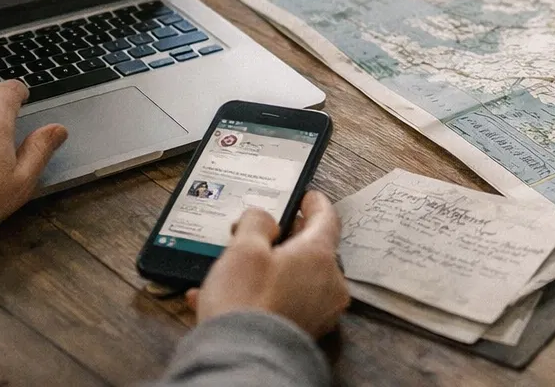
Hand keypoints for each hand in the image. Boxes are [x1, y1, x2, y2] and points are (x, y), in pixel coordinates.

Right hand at [187, 191, 348, 338]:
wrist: (242, 358)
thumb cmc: (246, 302)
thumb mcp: (244, 248)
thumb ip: (256, 222)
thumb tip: (263, 218)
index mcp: (320, 256)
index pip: (327, 218)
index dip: (314, 203)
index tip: (306, 196)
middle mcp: (328, 284)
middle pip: (311, 250)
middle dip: (285, 239)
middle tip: (262, 232)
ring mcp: (319, 312)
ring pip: (295, 278)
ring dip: (268, 269)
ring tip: (235, 268)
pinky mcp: (304, 332)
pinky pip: (284, 303)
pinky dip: (262, 296)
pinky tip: (226, 297)